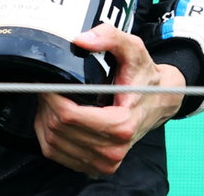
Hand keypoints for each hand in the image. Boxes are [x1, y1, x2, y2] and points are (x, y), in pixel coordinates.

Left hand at [32, 25, 184, 177]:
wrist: (159, 102)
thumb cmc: (144, 77)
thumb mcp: (132, 48)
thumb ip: (109, 37)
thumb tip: (81, 39)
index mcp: (121, 125)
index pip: (69, 116)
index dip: (51, 96)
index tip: (46, 80)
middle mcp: (113, 150)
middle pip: (58, 129)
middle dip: (47, 104)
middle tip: (47, 86)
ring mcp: (104, 162)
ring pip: (52, 143)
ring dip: (45, 119)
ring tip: (52, 99)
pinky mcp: (95, 167)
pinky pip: (55, 153)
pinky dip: (48, 134)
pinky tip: (56, 117)